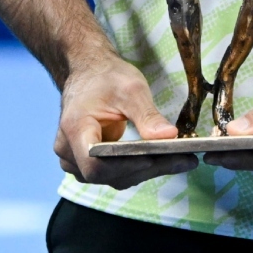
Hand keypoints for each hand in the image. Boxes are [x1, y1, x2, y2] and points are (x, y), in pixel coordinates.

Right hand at [54, 50, 197, 190]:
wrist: (90, 74)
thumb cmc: (106, 77)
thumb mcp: (131, 88)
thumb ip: (147, 115)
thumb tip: (169, 137)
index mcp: (75, 128)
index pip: (94, 163)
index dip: (123, 166)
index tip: (153, 159)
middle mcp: (68, 150)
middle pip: (106, 174)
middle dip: (145, 169)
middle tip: (183, 160)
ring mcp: (75, 160)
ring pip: (112, 178)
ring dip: (146, 172)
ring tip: (181, 161)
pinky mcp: (88, 164)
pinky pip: (114, 174)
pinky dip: (139, 169)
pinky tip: (164, 160)